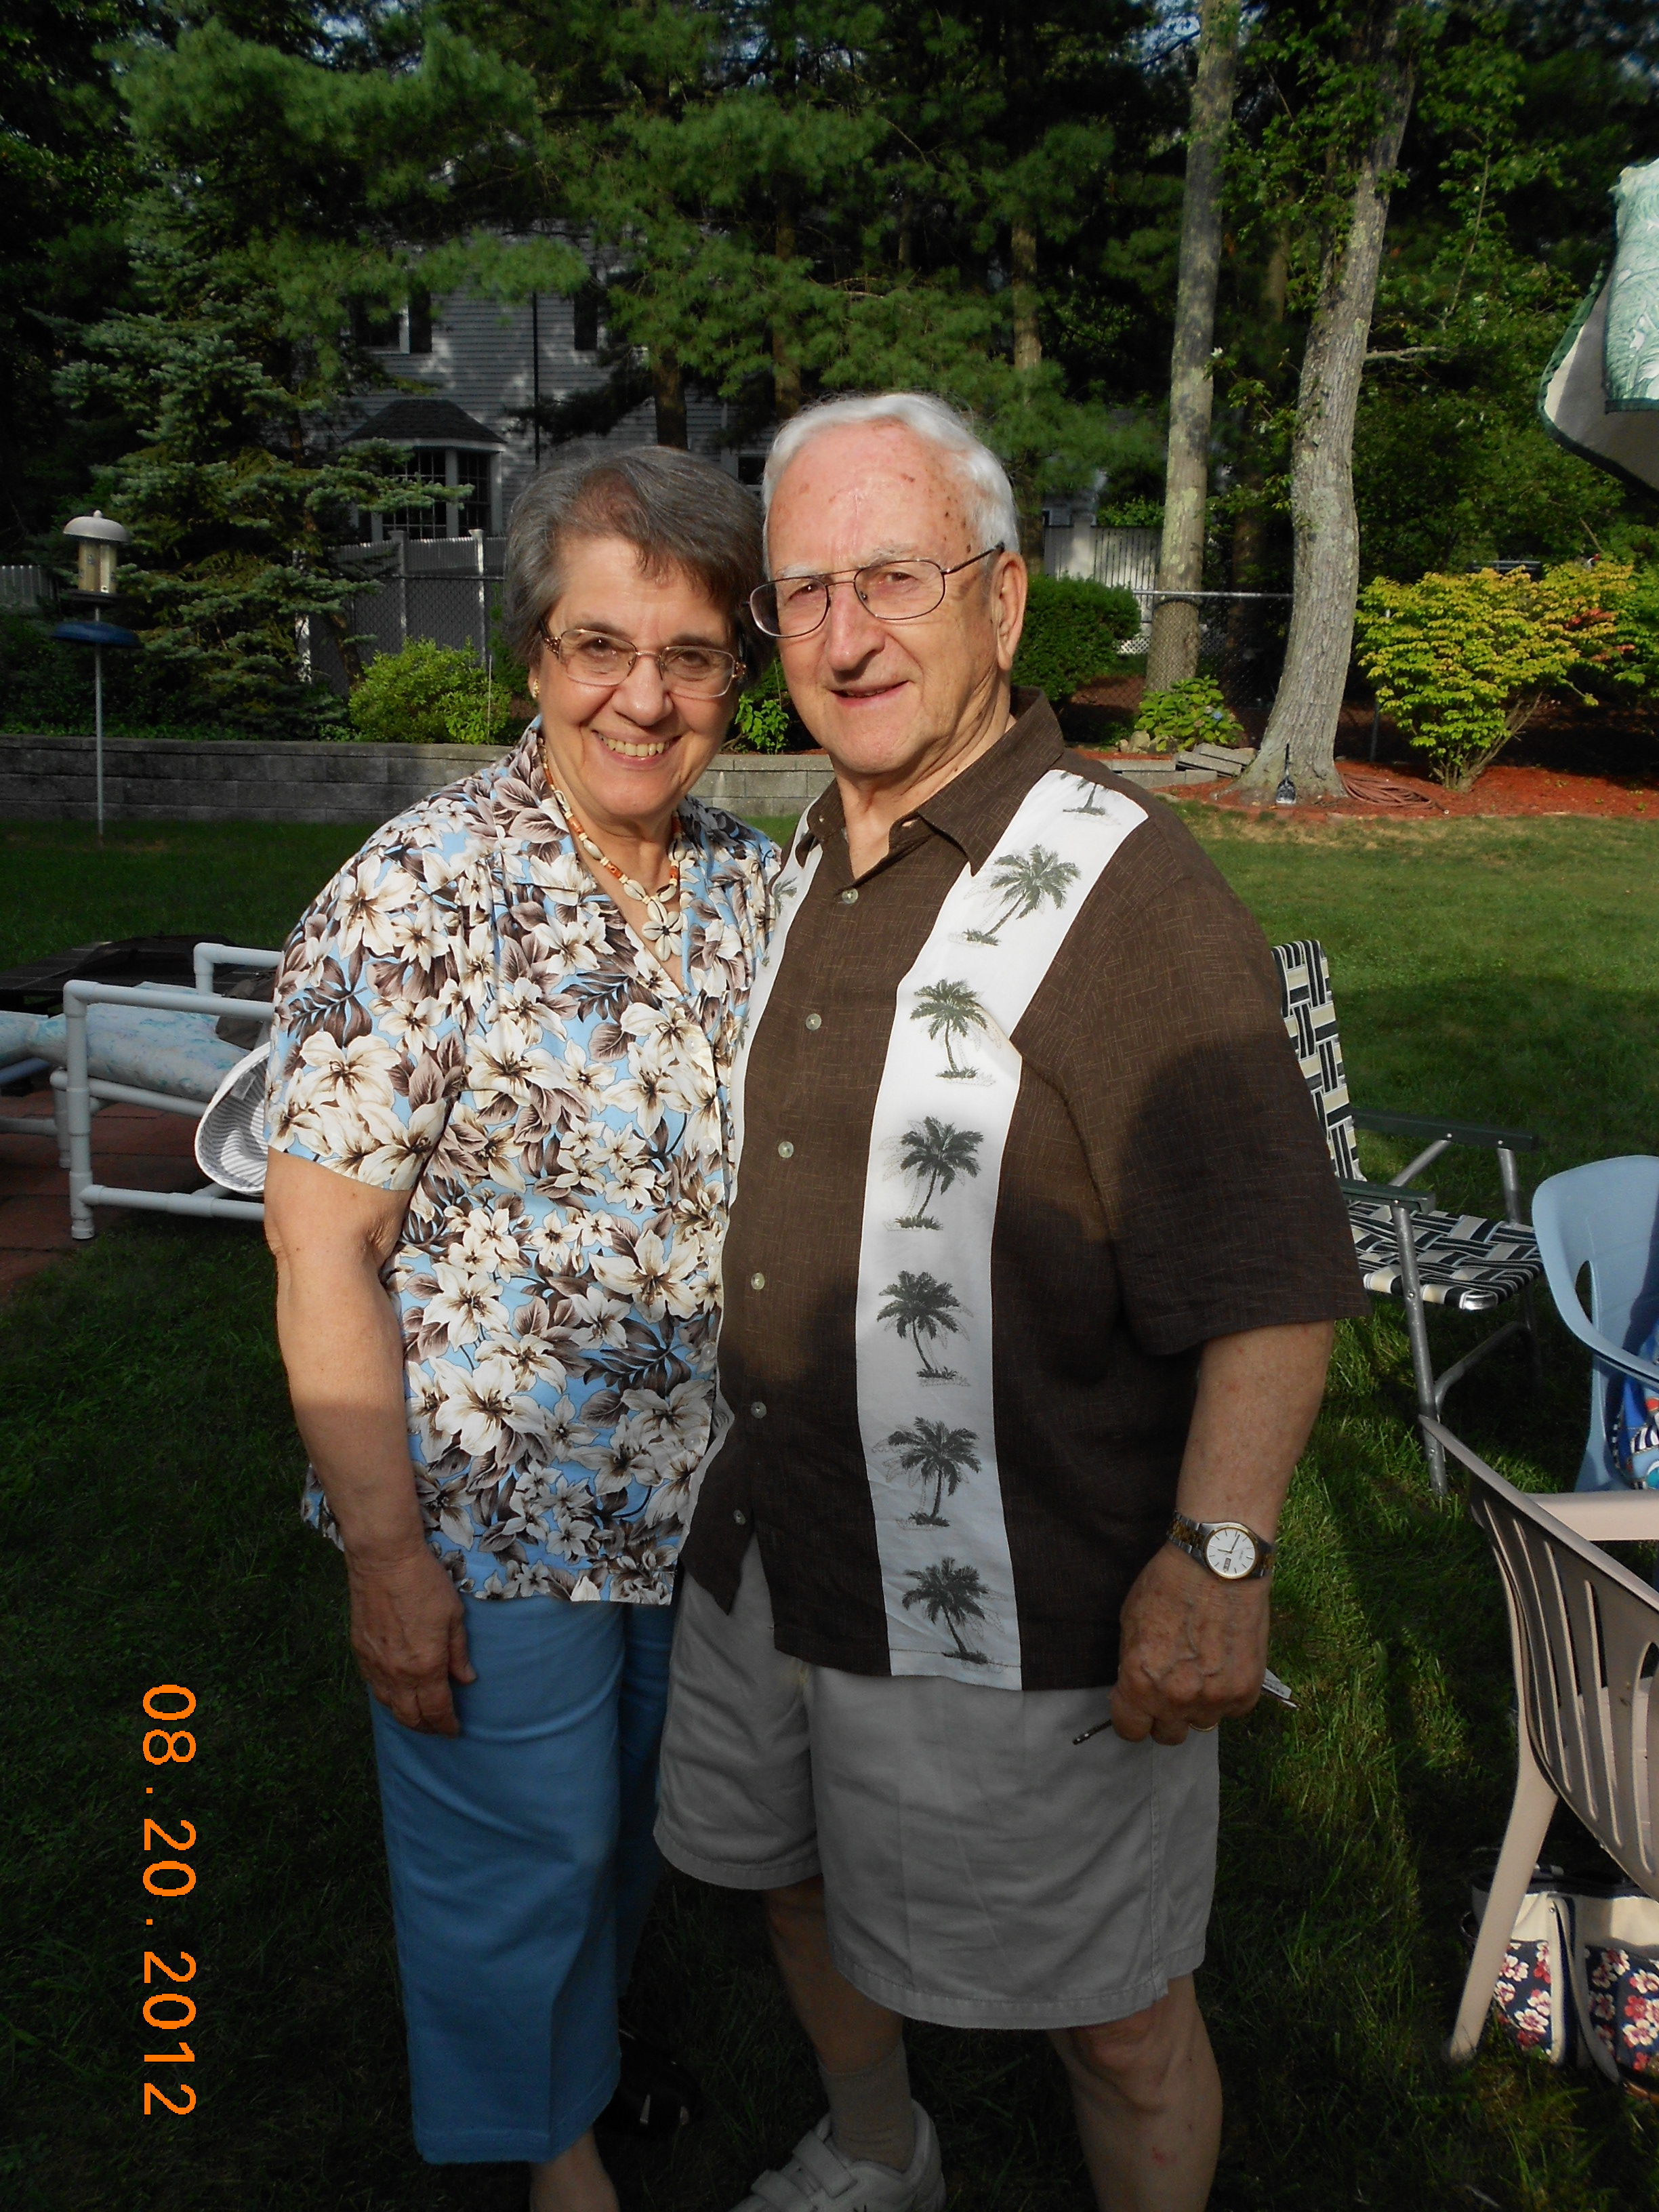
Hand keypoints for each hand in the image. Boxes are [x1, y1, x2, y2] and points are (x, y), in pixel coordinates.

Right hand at [346, 1546, 476, 1735]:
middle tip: (438, 1728)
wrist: (384, 1560)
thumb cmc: (424, 1583)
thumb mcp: (454, 1616)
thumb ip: (459, 1652)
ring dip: (405, 1714)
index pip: (436, 1711)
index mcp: (425, 1667)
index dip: (447, 1725)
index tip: (454, 1730)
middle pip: (409, 1716)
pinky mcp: (359, 1650)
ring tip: (418, 1714)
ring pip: (388, 1704)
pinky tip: (395, 1691)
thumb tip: (465, 1679)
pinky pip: (373, 1685)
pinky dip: (387, 1696)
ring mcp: (374, 1663)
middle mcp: (397, 1673)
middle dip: (426, 1727)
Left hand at [1109, 1543, 1268, 1745]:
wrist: (1218, 1565)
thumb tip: (1135, 1690)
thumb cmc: (1168, 1585)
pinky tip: (1224, 1663)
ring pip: (1202, 1723)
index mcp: (1140, 1684)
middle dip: (1165, 1715)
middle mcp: (1177, 1699)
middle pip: (1168, 1735)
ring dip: (1199, 1705)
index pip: (1130, 1730)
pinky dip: (1227, 1693)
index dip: (1132, 1717)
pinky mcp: (1247, 1692)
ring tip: (1202, 1669)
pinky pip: (1231, 1710)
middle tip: (1171, 1687)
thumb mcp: (1131, 1624)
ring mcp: (1215, 1699)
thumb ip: (1133, 1666)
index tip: (1137, 1705)